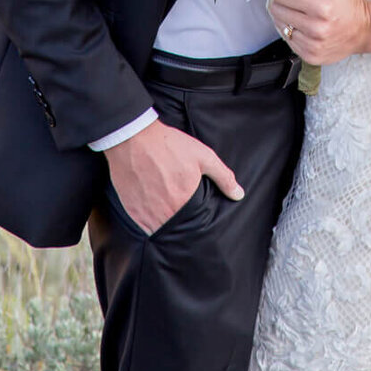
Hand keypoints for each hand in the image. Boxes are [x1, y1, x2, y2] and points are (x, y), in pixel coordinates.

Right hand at [105, 120, 242, 233]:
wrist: (133, 138)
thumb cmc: (169, 145)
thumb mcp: (203, 156)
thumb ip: (223, 177)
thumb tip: (239, 195)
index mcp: (185, 203)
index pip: (195, 226)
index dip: (197, 224)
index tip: (198, 221)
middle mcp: (165, 214)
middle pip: (177, 230)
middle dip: (182, 227)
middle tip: (182, 218)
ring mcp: (146, 215)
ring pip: (160, 231)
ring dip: (165, 227)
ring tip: (168, 216)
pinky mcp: (131, 212)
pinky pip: (143, 228)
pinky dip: (149, 224)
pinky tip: (153, 213)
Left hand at [269, 0, 370, 66]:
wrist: (362, 30)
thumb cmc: (348, 3)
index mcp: (322, 7)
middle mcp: (316, 28)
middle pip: (278, 12)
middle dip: (279, 3)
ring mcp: (313, 45)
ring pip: (281, 27)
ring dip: (283, 18)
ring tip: (293, 12)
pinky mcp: (311, 56)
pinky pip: (289, 41)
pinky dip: (291, 32)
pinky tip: (299, 25)